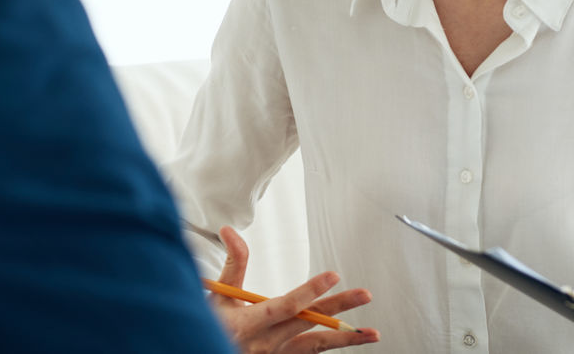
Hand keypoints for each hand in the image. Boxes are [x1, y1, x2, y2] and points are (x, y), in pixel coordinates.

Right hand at [210, 226, 379, 352]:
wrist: (202, 350)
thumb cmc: (211, 326)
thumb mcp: (217, 295)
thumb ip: (232, 263)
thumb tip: (230, 230)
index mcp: (250, 324)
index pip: (286, 306)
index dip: (310, 291)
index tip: (332, 276)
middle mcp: (267, 344)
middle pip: (309, 324)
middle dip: (339, 309)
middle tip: (365, 295)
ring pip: (316, 347)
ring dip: (345, 340)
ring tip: (371, 334)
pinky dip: (328, 348)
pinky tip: (347, 340)